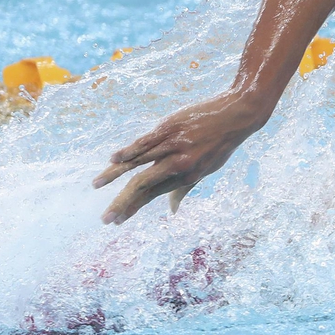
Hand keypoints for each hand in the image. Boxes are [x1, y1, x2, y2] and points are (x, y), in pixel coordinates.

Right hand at [93, 92, 262, 224]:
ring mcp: (173, 145)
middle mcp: (179, 163)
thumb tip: (172, 212)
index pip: (153, 196)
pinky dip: (129, 151)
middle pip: (144, 186)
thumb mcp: (208, 169)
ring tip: (96, 186)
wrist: (238, 114)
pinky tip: (113, 160)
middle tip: (105, 219)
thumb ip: (185, 188)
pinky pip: (145, 141)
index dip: (134, 209)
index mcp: (187, 176)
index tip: (117, 220)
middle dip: (122, 204)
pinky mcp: (169, 127)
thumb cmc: (221, 144)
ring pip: (139, 163)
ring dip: (115, 176)